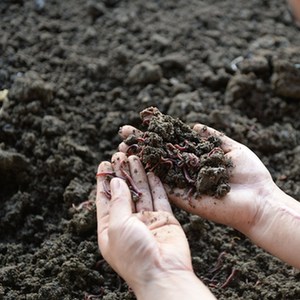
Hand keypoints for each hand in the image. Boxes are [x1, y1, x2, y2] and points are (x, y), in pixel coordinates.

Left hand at [96, 153, 196, 296]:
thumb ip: (118, 202)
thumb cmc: (134, 254)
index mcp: (111, 228)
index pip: (105, 199)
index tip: (103, 163)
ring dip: (138, 174)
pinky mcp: (165, 219)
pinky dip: (156, 184)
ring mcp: (147, 220)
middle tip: (121, 154)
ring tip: (134, 156)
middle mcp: (128, 223)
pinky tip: (151, 170)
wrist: (163, 273)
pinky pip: (160, 198)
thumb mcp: (117, 226)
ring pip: (142, 192)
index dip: (104, 181)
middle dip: (122, 173)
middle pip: (124, 192)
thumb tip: (116, 181)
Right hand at [118, 124, 274, 234]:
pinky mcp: (182, 198)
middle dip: (140, 143)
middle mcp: (185, 170)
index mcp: (196, 158)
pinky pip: (161, 186)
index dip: (156, 132)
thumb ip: (212, 137)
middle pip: (158, 154)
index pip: (171, 142)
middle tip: (122, 132)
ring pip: (155, 170)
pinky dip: (146, 177)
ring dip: (137, 159)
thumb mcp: (231, 148)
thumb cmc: (249, 173)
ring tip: (120, 147)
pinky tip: (132, 166)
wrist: (258, 200)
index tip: (140, 121)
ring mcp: (182, 184)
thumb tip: (195, 125)